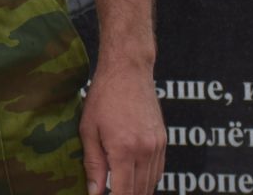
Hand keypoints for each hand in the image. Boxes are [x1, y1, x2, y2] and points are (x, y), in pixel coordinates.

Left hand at [80, 60, 164, 194]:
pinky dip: (147, 180)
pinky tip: (134, 178)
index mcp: (124, 150)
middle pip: (140, 192)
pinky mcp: (163, 140)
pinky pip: (158, 170)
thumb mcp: (89, 129)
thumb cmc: (103, 96)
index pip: (124, 193)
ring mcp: (157, 146)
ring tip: (120, 187)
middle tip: (110, 193)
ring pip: (151, 184)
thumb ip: (93, 164)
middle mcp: (145, 151)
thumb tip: (95, 193)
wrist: (128, 69)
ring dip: (137, 191)